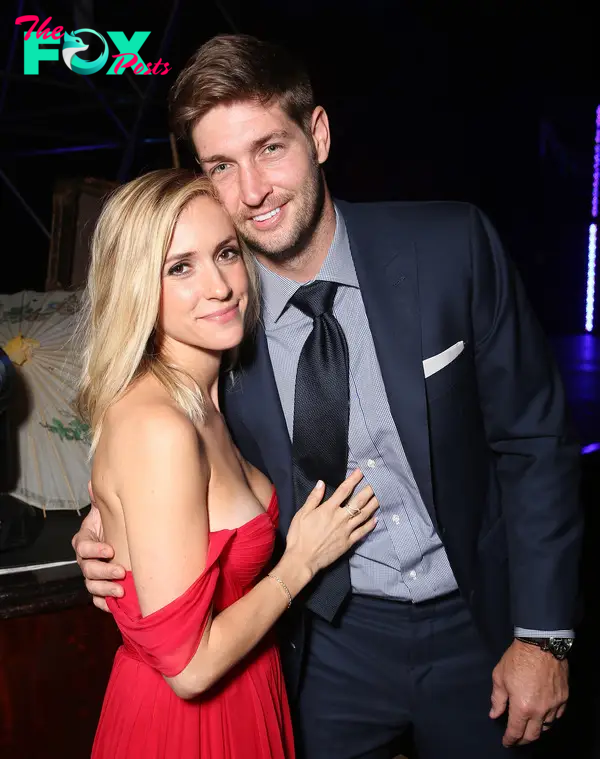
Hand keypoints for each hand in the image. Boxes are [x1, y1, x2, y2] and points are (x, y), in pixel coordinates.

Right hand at [71, 481, 124, 610]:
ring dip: (105, 589)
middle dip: (103, 572)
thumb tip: (93, 484)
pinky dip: (103, 603)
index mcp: (85, 540)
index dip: (94, 549)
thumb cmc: (113, 522)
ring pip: (91, 585)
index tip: (111, 550)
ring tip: (121, 591)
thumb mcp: (107, 509)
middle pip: (87, 569)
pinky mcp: (99, 587)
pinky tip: (114, 605)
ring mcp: (92, 574)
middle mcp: (86, 559)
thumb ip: (100, 499)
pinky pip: (96, 599)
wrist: (121, 535)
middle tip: (121, 572)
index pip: (82, 547)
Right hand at [284, 470, 377, 577]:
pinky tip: (376, 519)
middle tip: (379, 482)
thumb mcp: (302, 514)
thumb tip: (321, 483)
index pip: (344, 490)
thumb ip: (313, 498)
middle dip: (369, 490)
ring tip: (381, 497)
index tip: (361, 471)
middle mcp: (340, 518)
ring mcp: (346, 531)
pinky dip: (370, 525)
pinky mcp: (348, 542)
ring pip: (364, 515)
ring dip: (373, 505)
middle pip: (358, 502)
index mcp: (328, 509)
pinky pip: (362, 532)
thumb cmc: (299, 536)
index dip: (354, 479)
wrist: (302, 559)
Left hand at [489, 639, 568, 746]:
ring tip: (529, 726)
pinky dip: (549, 719)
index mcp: (522, 707)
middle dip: (523, 740)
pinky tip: (543, 715)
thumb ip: (497, 699)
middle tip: (517, 739)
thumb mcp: (499, 677)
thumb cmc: (517, 658)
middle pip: (533, 735)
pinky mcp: (563, 697)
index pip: (516, 731)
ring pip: (546, 726)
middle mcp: (540, 710)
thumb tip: (494, 714)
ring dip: (537, 729)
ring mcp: (554, 705)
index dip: (510, 739)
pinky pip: (557, 715)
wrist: (540, 643)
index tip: (506, 742)